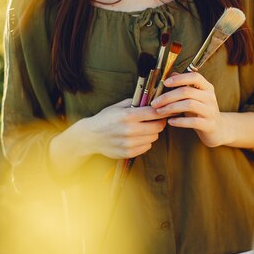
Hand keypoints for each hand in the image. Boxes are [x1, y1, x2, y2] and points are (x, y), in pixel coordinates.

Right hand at [50, 98, 166, 174]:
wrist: (91, 136)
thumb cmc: (105, 119)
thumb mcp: (118, 106)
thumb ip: (135, 103)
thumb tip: (151, 100)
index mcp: (127, 115)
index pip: (153, 113)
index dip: (161, 111)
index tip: (162, 111)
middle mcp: (129, 130)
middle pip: (157, 127)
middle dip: (159, 123)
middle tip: (156, 120)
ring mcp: (129, 143)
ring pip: (153, 138)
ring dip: (152, 133)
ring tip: (145, 129)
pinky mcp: (128, 152)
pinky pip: (147, 147)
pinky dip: (145, 142)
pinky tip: (138, 137)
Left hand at [150, 72, 226, 146]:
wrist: (218, 129)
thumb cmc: (201, 111)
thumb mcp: (194, 97)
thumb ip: (184, 86)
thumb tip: (172, 74)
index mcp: (207, 87)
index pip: (194, 77)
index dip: (179, 78)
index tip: (165, 83)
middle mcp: (210, 97)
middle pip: (187, 92)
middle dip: (168, 96)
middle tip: (155, 103)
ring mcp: (210, 111)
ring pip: (189, 105)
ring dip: (171, 108)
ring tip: (160, 112)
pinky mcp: (209, 124)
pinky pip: (192, 121)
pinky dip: (179, 121)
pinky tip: (170, 122)